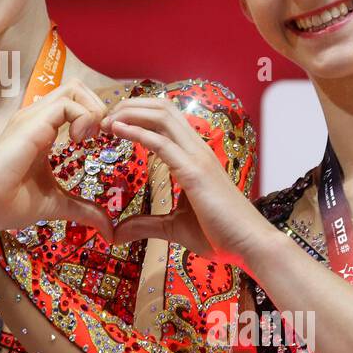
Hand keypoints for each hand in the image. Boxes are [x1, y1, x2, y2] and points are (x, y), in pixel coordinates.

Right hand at [0, 82, 114, 244]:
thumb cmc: (11, 204)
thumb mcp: (57, 203)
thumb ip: (83, 209)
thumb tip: (108, 229)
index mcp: (42, 130)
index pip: (74, 102)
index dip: (95, 116)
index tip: (101, 143)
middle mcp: (37, 118)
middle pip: (76, 86)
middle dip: (98, 107)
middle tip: (99, 137)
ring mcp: (33, 117)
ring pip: (73, 88)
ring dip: (92, 110)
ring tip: (88, 139)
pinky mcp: (31, 123)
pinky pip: (67, 104)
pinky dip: (84, 118)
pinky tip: (78, 142)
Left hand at [101, 97, 267, 267]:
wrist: (250, 246)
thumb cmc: (220, 235)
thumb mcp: (174, 227)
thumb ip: (146, 225)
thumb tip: (117, 232)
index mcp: (193, 156)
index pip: (165, 119)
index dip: (137, 114)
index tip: (111, 124)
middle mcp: (196, 149)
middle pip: (161, 108)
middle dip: (130, 106)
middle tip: (103, 118)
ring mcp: (197, 158)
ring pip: (162, 116)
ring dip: (130, 113)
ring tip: (106, 121)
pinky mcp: (195, 172)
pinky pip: (162, 143)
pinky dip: (137, 132)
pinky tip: (118, 130)